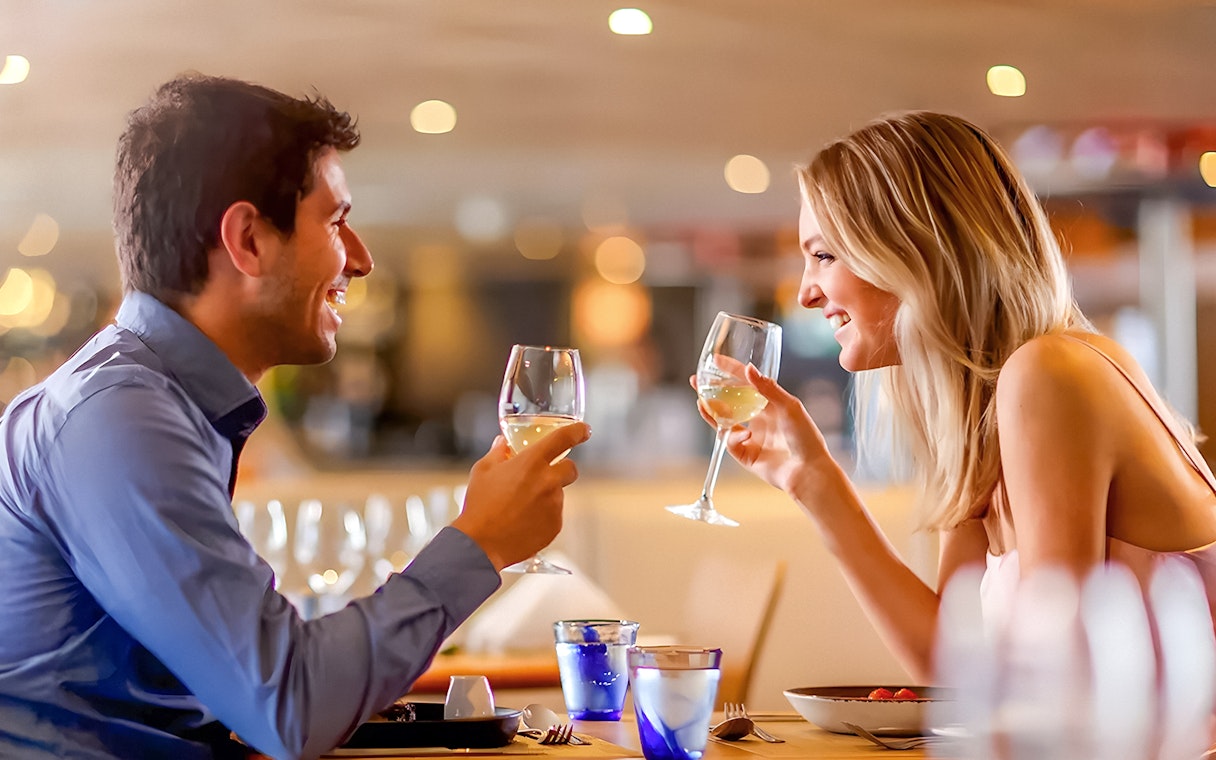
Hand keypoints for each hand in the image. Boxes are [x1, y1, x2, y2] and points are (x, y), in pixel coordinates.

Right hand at [452, 422, 590, 570]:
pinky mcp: (555, 525)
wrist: (481, 544)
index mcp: (531, 462)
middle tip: (542, 476)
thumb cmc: (479, 505)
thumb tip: (502, 443)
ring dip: (546, 495)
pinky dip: (544, 515)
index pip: (563, 438)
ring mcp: (554, 505)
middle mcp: (548, 482)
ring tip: (521, 506)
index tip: (584, 430)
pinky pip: (554, 514)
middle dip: (561, 469)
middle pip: (571, 468)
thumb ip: (497, 452)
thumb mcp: (483, 471)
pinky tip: (524, 521)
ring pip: (559, 493)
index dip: (577, 431)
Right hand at [692, 365, 832, 493]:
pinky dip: (733, 437)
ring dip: (712, 412)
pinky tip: (745, 435)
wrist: (807, 470)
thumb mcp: (789, 406)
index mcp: (770, 404)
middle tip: (697, 381)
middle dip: (712, 392)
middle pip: (730, 401)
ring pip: (724, 421)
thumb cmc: (806, 437)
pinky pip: (731, 443)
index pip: (746, 383)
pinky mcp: (746, 455)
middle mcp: (759, 419)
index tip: (716, 361)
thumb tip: (748, 368)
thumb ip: (767, 388)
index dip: (731, 371)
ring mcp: (751, 437)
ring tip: (701, 402)